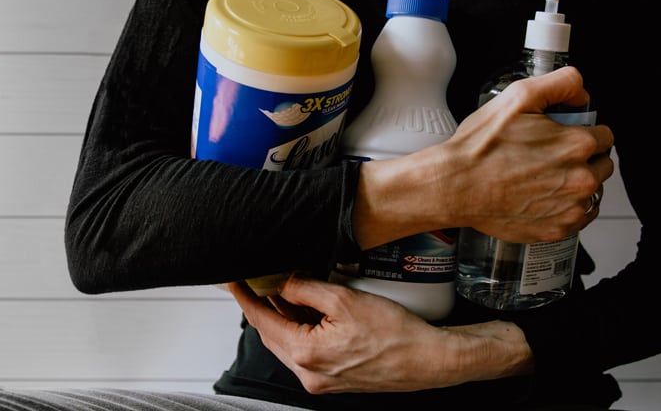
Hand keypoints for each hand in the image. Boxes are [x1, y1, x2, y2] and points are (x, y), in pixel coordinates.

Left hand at [227, 276, 532, 393]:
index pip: (263, 320)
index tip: (233, 281)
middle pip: (273, 334)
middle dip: (264, 306)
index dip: (245, 297)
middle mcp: (308, 373)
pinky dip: (302, 330)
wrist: (427, 360)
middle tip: (260, 280)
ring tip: (287, 291)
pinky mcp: (333, 380)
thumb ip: (306, 289)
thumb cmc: (395, 334)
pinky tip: (310, 312)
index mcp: (306, 354)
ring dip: (284, 318)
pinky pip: (306, 352)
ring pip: (289, 343)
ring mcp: (320, 380)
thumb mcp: (345, 300)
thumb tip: (282, 283)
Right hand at [353, 66, 613, 248]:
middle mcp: (581, 179)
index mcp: (577, 145)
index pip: (605, 136)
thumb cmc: (481, 147)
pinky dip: (566, 208)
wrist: (455, 186)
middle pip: (602, 164)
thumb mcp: (519, 96)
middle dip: (583, 158)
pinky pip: (578, 217)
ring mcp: (570, 208)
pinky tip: (542, 197)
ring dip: (575, 183)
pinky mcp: (557, 230)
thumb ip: (561, 83)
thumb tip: (582, 92)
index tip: (563, 136)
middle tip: (549, 156)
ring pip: (592, 192)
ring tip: (542, 177)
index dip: (583, 131)